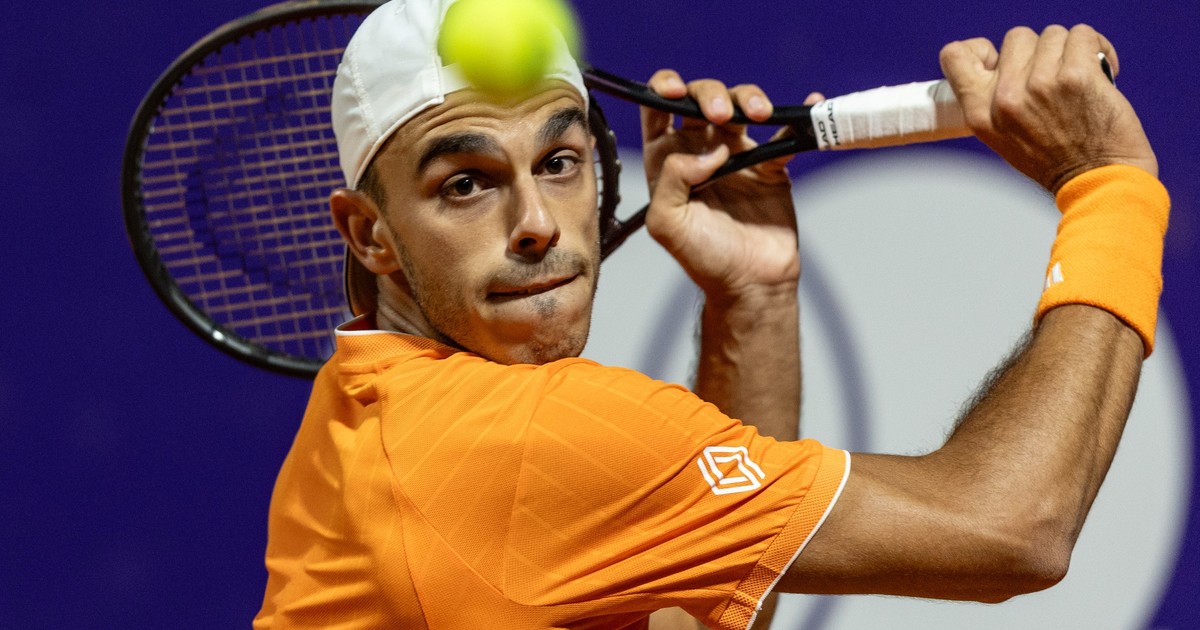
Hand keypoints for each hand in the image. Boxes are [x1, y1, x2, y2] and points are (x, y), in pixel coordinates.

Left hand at [639, 70, 821, 301]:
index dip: (663, 90)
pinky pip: (785, 131)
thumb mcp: (668, 223)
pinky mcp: (771, 164)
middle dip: (711, 94)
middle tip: (722, 115)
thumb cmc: (703, 257)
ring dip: (748, 98)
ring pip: (740, 105)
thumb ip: (672, 180)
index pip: (657, 111)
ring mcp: (737, 154)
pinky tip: (808, 105)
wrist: (750, 282)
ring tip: (760, 114)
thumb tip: (707, 151)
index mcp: (667, 160)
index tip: (674, 90)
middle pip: (701, 99)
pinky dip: (797, 115)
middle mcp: (700, 150)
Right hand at [940, 24, 1156, 192]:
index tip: (1002, 60)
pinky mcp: (1076, 76)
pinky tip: (1100, 70)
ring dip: (1069, 50)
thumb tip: (1001, 63)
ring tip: (1078, 76)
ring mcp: (1040, 84)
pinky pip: (1083, 35)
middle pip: (1017, 37)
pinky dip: (1096, 47)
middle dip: (1038, 51)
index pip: (955, 55)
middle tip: (1053, 76)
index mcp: (980, 112)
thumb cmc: (1053, 161)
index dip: (981, 49)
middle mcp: (1005, 96)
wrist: (1096, 180)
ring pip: (1053, 34)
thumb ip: (993, 100)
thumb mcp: (1002, 137)